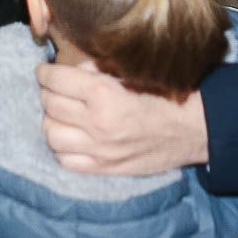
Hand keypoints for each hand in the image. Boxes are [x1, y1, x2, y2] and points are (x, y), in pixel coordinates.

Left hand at [39, 62, 208, 173]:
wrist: (192, 129)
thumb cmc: (165, 96)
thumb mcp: (133, 73)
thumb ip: (99, 69)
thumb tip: (73, 69)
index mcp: (104, 95)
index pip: (57, 81)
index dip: (45, 73)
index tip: (44, 71)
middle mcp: (97, 124)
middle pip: (50, 106)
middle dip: (47, 93)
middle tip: (54, 89)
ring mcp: (99, 150)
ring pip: (51, 134)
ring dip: (51, 120)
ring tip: (60, 113)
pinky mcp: (104, 169)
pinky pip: (66, 160)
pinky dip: (62, 147)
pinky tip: (70, 137)